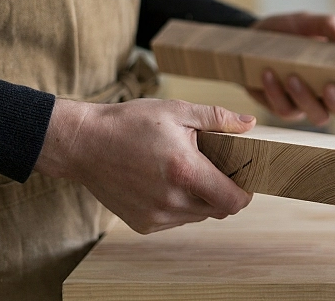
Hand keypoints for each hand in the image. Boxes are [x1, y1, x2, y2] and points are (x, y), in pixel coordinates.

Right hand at [35, 98, 255, 233]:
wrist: (84, 144)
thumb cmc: (131, 123)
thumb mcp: (177, 110)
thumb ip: (218, 118)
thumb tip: (250, 123)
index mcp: (185, 171)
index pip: (233, 200)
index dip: (245, 192)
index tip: (245, 177)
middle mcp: (172, 200)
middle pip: (219, 209)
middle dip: (224, 191)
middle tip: (217, 168)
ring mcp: (156, 217)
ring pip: (198, 216)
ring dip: (202, 198)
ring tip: (187, 171)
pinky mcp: (143, 224)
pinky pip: (176, 219)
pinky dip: (180, 205)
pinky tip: (166, 182)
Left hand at [248, 12, 334, 125]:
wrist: (253, 36)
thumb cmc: (288, 31)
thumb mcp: (307, 22)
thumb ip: (327, 25)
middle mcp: (327, 94)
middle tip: (329, 86)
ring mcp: (305, 104)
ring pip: (316, 116)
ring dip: (305, 98)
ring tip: (292, 76)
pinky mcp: (282, 107)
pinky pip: (285, 110)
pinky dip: (277, 93)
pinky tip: (269, 74)